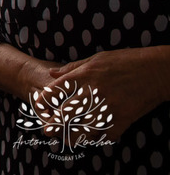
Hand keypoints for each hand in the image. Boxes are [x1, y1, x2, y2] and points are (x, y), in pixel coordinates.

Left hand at [47, 48, 169, 141]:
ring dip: (72, 135)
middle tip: (48, 130)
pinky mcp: (121, 120)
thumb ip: (72, 68)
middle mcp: (91, 94)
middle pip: (64, 115)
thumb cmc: (124, 61)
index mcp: (82, 77)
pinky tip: (93, 135)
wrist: (156, 72)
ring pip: (81, 130)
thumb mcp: (95, 59)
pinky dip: (97, 137)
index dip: (43, 103)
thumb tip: (51, 74)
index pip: (53, 93)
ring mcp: (107, 109)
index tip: (40, 108)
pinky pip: (104, 135)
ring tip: (66, 137)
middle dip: (53, 124)